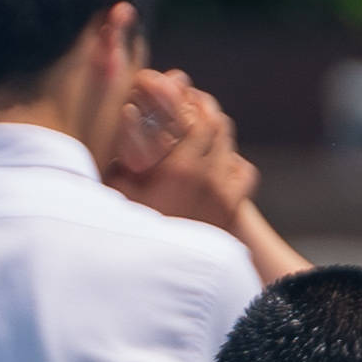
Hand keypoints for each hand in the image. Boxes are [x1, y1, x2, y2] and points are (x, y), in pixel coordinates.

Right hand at [104, 70, 258, 235]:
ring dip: (217, 135)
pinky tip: (217, 165)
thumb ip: (122, 154)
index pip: (199, 117)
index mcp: (180, 168)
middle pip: (220, 126)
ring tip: (200, 133)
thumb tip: (128, 114)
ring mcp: (224, 194)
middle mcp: (209, 177)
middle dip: (205, 111)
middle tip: (191, 105)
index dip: (193, 99)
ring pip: (231, 148)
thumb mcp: (117, 189)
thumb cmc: (130, 227)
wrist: (158, 270)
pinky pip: (243, 173)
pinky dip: (233, 163)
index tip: (182, 91)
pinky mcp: (231, 210)